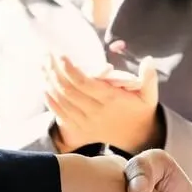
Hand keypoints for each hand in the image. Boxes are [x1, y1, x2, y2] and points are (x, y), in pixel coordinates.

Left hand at [44, 54, 161, 154]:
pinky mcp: (80, 130)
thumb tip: (149, 60)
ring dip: (48, 82)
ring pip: (61, 102)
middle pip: (68, 91)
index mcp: (111, 100)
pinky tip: (44, 86)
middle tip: (46, 55)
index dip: (70, 69)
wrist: (135, 135)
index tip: (61, 56)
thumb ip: (148, 77)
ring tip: (42, 66)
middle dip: (54, 71)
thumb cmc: (140, 109)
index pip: (85, 83)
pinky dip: (50, 100)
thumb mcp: (149, 95)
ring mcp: (86, 123)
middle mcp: (96, 112)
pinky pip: (60, 114)